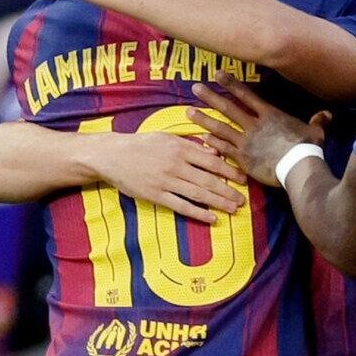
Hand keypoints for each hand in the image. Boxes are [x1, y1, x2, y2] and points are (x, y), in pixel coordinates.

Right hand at [95, 133, 247, 223]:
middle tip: (243, 199)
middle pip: (208, 180)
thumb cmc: (142, 144)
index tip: (243, 179)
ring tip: (234, 209)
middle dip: (228, 191)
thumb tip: (214, 150)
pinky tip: (212, 218)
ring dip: (218, 203)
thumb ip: (191, 144)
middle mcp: (175, 165)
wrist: (112, 155)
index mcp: (180, 148)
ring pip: (198, 194)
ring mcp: (166, 182)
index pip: (211, 161)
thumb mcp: (167, 137)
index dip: (229, 171)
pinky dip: (198, 213)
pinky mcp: (156, 196)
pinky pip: (181, 206)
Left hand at [187, 72, 325, 186]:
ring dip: (204, 119)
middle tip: (194, 88)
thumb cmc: (308, 149)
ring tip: (188, 111)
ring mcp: (247, 142)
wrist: (298, 168)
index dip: (232, 83)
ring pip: (221, 128)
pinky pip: (224, 149)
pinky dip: (212, 143)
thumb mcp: (316, 132)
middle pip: (229, 108)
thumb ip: (318, 121)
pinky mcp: (243, 159)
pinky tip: (201, 138)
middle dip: (211, 96)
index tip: (217, 74)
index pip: (247, 95)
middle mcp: (255, 125)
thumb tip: (328, 114)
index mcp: (270, 115)